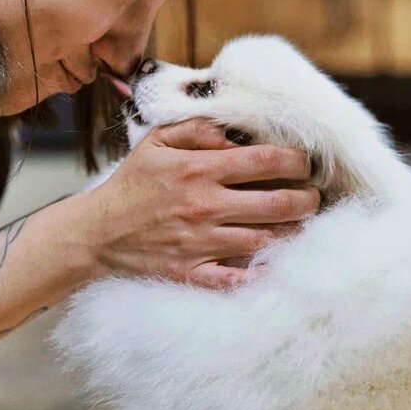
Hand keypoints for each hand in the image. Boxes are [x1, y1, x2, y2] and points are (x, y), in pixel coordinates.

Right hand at [79, 118, 319, 289]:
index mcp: (199, 170)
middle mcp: (205, 206)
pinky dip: (260, 275)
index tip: (306, 162)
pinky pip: (235, 280)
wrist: (96, 233)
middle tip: (314, 196)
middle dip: (307, 199)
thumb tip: (235, 132)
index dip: (296, 160)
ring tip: (301, 223)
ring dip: (292, 232)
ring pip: (265, 240)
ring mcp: (200, 243)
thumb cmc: (131, 184)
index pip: (264, 161)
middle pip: (277, 203)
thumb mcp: (156, 142)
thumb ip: (197, 130)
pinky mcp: (192, 273)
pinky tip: (277, 265)